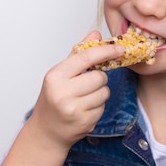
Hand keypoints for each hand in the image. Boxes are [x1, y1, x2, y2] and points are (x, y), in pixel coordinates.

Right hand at [28, 31, 123, 153]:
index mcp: (55, 76)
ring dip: (100, 93)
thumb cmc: (53, 99)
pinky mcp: (84, 122)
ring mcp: (73, 109)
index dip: (105, 51)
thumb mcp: (60, 74)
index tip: (119, 48)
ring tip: (84, 98)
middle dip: (99, 78)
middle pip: (99, 76)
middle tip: (87, 84)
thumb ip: (78, 54)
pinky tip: (84, 110)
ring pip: (104, 92)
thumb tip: (95, 33)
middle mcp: (62, 92)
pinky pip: (103, 107)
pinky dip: (98, 106)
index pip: (86, 58)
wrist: (46, 132)